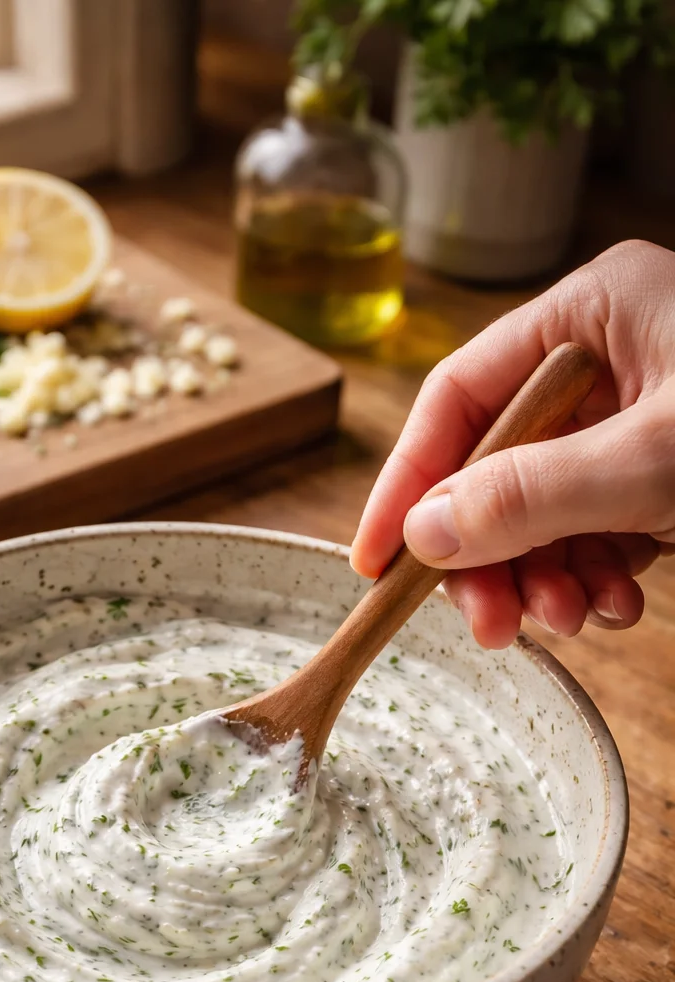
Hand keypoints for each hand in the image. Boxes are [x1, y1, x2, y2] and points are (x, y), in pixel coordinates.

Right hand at [352, 239, 674, 647]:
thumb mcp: (659, 461)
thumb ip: (535, 495)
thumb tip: (425, 537)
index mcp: (595, 312)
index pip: (459, 396)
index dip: (408, 482)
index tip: (375, 564)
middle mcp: (609, 360)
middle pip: (496, 466)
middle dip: (492, 556)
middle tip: (493, 628)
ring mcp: (639, 419)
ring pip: (543, 510)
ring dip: (546, 578)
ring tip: (578, 618)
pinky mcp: (666, 473)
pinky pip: (595, 530)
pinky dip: (596, 577)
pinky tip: (621, 604)